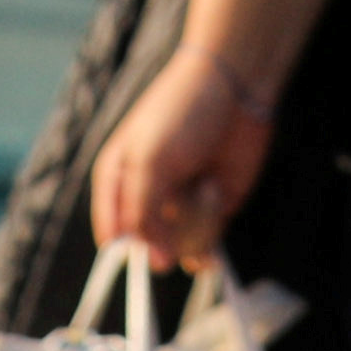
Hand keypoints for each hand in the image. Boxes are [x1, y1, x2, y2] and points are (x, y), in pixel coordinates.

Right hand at [92, 49, 275, 273]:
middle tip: (183, 197)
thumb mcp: (150, 162)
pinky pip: (209, 239)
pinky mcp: (213, 208)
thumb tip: (154, 263)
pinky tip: (216, 201)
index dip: (131, 249)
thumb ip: (144, 213)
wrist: (236, 87)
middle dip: (171, 230)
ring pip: (183, 245)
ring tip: (206, 181)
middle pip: (151, 245)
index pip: (114, 235)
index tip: (153, 251)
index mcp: (116, 185)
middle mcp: (146, 200)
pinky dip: (214, 228)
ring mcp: (180, 206)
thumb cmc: (180, 114)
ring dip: (198, 219)